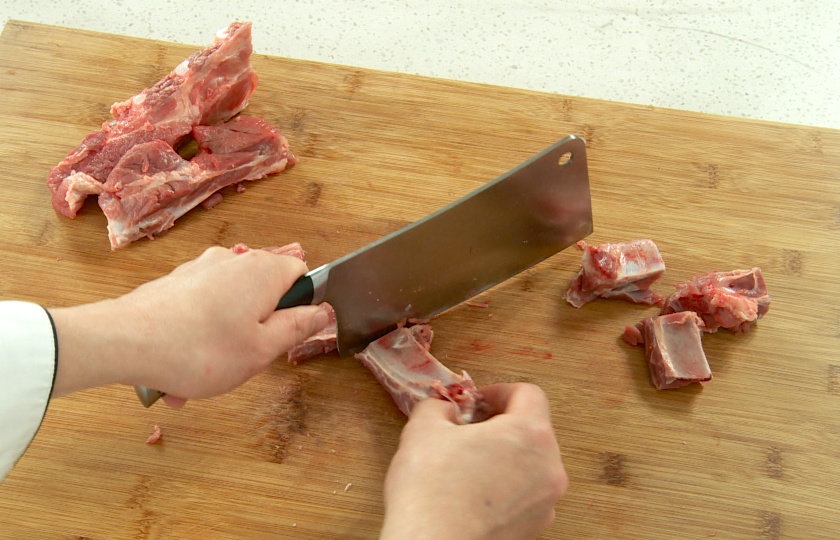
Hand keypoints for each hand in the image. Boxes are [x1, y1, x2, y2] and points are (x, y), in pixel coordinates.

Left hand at [48, 246, 329, 401]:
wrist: (124, 342)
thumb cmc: (200, 349)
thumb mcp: (263, 349)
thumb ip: (298, 328)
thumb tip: (322, 311)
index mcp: (262, 271)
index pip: (301, 274)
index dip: (300, 305)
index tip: (287, 333)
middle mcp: (232, 261)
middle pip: (263, 293)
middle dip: (257, 329)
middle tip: (244, 362)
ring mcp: (199, 269)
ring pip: (229, 307)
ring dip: (225, 341)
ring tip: (203, 379)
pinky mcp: (173, 284)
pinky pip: (199, 312)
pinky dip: (197, 338)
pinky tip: (179, 372)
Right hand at [380, 383, 567, 539]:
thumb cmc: (431, 492)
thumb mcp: (424, 428)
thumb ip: (438, 407)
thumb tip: (444, 409)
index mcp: (530, 434)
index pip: (529, 394)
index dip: (499, 391)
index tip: (477, 401)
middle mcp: (549, 468)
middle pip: (533, 430)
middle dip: (500, 425)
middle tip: (467, 430)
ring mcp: (545, 504)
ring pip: (530, 465)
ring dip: (503, 457)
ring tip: (465, 464)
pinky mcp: (533, 530)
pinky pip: (524, 496)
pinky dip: (504, 488)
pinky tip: (470, 493)